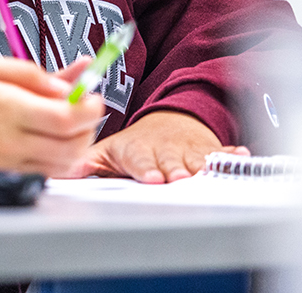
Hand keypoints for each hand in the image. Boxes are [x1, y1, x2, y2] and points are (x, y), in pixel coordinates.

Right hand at [0, 57, 104, 174]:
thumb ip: (27, 73)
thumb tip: (63, 84)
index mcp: (7, 109)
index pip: (68, 119)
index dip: (90, 107)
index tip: (92, 94)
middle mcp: (12, 141)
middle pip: (74, 144)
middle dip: (89, 125)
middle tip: (85, 106)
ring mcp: (9, 161)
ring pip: (64, 163)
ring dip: (78, 143)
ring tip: (68, 122)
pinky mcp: (5, 173)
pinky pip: (47, 171)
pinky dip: (60, 158)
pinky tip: (50, 139)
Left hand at [69, 109, 248, 183]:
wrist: (167, 122)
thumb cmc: (134, 144)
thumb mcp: (109, 150)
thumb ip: (88, 162)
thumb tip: (61, 172)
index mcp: (137, 151)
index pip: (141, 161)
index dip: (147, 169)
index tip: (152, 178)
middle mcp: (163, 151)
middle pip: (170, 164)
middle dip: (175, 171)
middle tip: (178, 178)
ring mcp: (187, 151)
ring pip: (196, 160)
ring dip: (201, 166)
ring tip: (208, 171)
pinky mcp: (207, 150)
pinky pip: (221, 152)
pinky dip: (231, 155)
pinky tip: (240, 155)